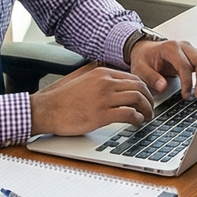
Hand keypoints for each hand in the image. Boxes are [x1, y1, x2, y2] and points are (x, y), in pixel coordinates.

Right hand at [29, 64, 153, 136]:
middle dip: (149, 98)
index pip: (132, 77)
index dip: (143, 89)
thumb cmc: (61, 100)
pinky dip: (137, 119)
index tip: (145, 98)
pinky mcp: (101, 114)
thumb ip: (98, 80)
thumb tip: (113, 84)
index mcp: (100, 73)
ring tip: (147, 117)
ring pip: (137, 98)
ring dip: (147, 109)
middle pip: (138, 86)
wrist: (45, 110)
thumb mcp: (81, 80)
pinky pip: (129, 114)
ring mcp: (103, 97)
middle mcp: (104, 82)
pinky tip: (136, 123)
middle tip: (150, 109)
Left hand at [129, 37, 196, 99]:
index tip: (185, 95)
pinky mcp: (196, 55)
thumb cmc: (144, 58)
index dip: (187, 82)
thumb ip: (151, 77)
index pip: (185, 65)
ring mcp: (192, 50)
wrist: (146, 50)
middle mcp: (184, 46)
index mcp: (170, 48)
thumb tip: (163, 86)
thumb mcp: (140, 69)